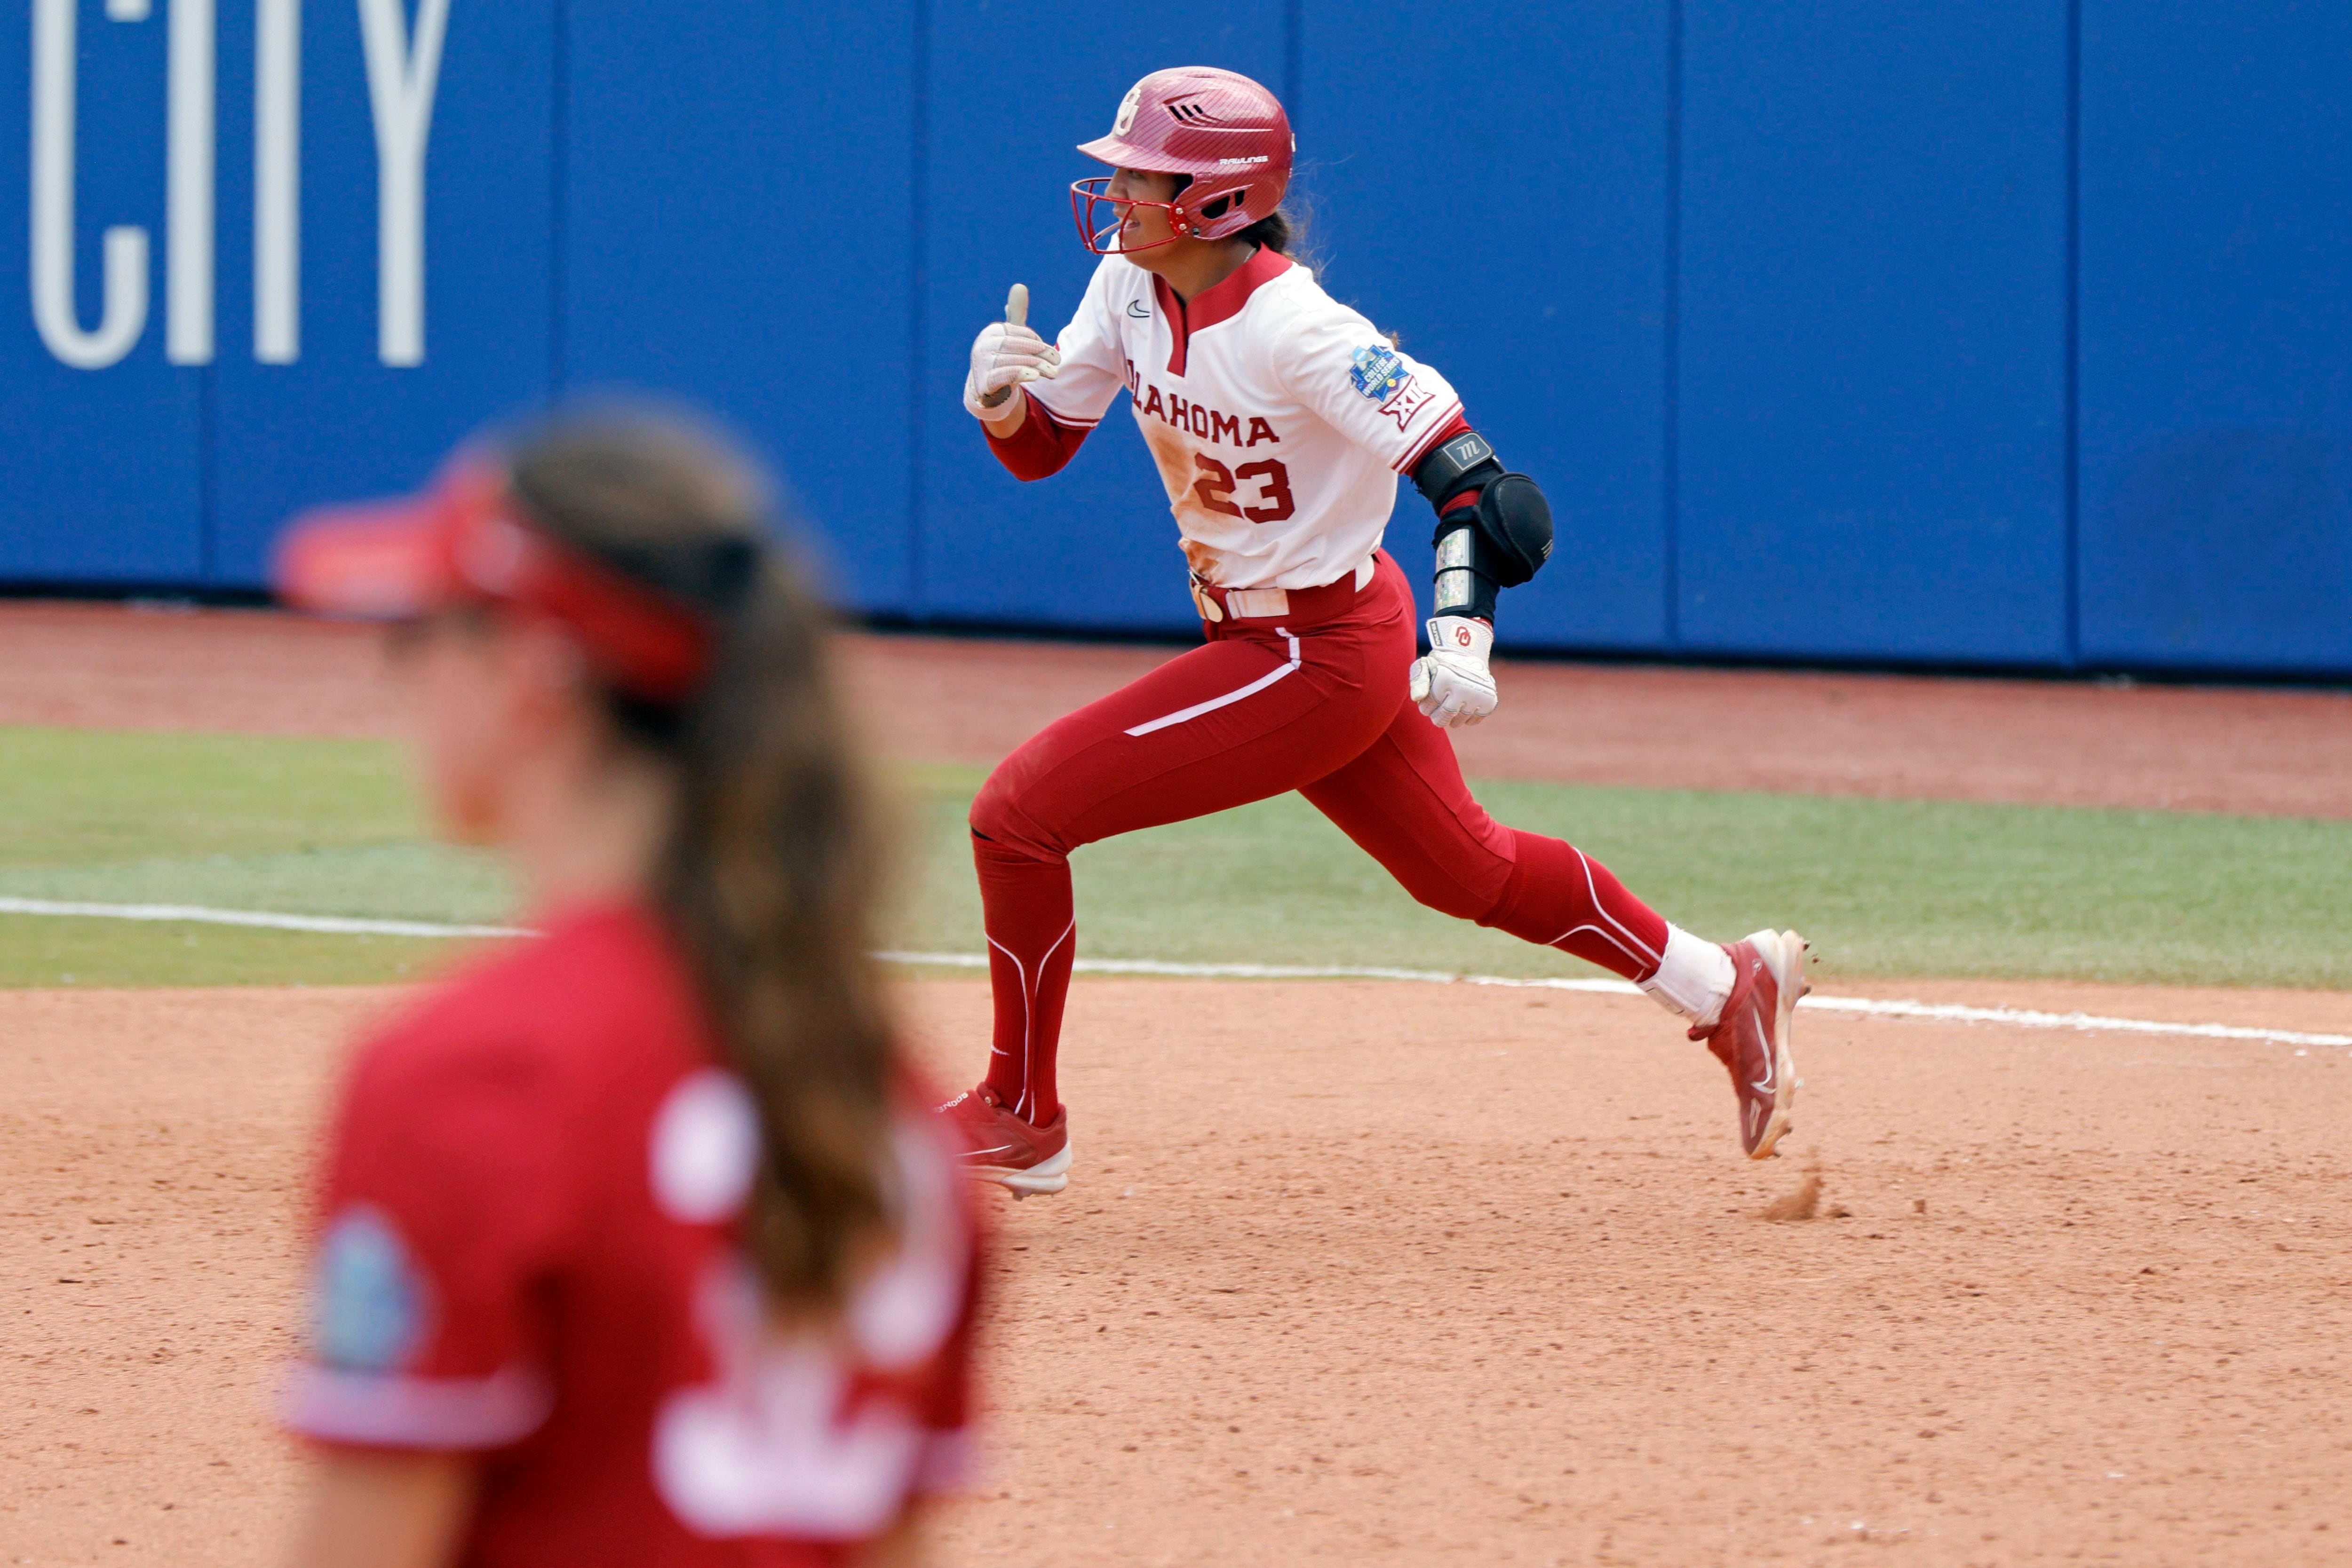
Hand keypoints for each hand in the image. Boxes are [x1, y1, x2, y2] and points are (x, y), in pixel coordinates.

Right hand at [964, 283, 1059, 422]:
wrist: (987, 389)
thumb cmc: (1003, 358)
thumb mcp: (1011, 337)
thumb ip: (1016, 314)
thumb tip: (1020, 286)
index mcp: (992, 332)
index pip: (1020, 333)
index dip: (1037, 341)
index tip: (1051, 352)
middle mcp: (983, 345)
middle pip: (1018, 346)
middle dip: (1040, 353)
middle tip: (1058, 360)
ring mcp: (981, 363)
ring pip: (1014, 361)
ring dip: (1037, 366)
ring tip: (1053, 373)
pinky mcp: (983, 381)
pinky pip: (1004, 375)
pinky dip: (1021, 374)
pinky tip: (1035, 376)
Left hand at [1410, 616, 1497, 728]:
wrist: (1467, 656)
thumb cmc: (1440, 665)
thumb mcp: (1424, 666)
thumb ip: (1417, 681)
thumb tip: (1417, 698)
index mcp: (1445, 678)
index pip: (1426, 709)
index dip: (1425, 706)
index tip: (1429, 697)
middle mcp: (1463, 687)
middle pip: (1442, 719)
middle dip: (1437, 715)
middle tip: (1440, 705)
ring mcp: (1478, 695)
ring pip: (1457, 723)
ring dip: (1451, 718)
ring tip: (1452, 703)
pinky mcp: (1489, 702)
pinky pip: (1472, 722)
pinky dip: (1466, 718)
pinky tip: (1464, 705)